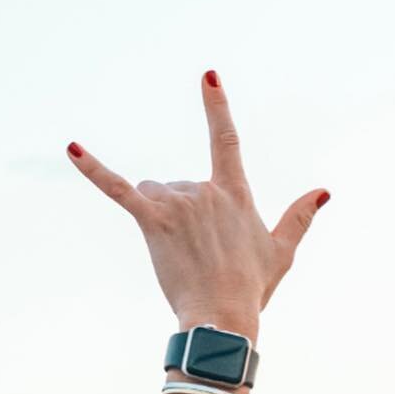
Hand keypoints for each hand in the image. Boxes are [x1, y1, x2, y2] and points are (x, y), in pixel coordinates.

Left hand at [65, 71, 328, 338]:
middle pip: (177, 185)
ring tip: (177, 255)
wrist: (222, 316)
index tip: (208, 76)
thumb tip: (323, 191)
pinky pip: (117, 189)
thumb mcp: (281, 251)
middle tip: (197, 257)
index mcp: (234, 193)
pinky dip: (93, 169)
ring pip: (152, 194)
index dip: (216, 106)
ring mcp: (178, 203)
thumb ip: (299, 217)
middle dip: (180, 217)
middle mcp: (205, 190)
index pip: (226, 139)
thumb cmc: (251, 288)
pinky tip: (71, 148)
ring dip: (159, 219)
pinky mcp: (152, 221)